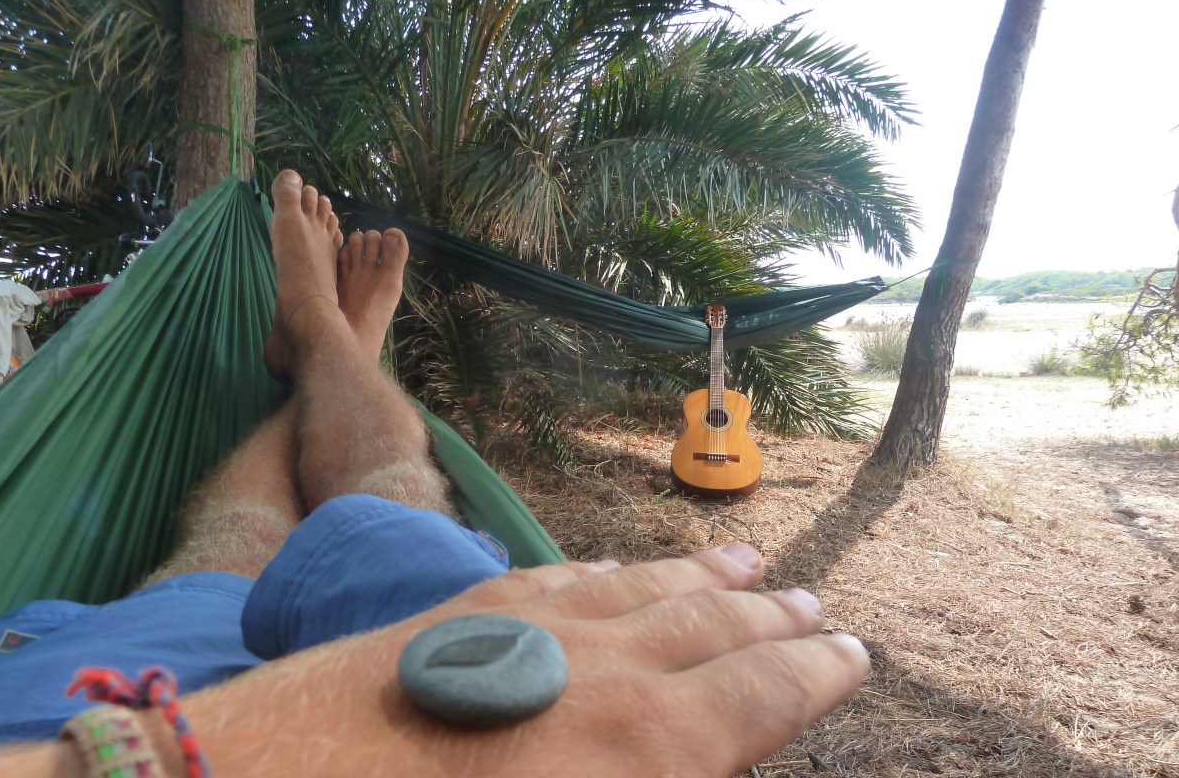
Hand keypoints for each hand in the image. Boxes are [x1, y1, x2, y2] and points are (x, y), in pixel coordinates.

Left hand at [165, 543, 868, 776]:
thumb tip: (693, 769)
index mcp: (649, 747)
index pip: (764, 694)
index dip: (816, 673)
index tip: (854, 651)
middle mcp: (608, 668)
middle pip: (717, 628)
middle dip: (773, 620)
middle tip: (814, 603)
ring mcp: (534, 626)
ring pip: (645, 588)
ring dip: (703, 579)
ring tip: (747, 564)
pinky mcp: (466, 611)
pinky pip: (562, 576)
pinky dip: (608, 569)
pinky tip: (619, 565)